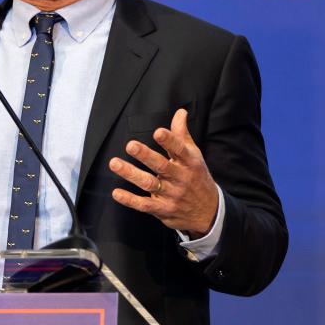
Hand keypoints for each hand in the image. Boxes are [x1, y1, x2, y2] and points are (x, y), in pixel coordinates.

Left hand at [108, 108, 217, 236]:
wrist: (209, 212)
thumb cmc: (196, 177)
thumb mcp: (194, 156)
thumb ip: (182, 135)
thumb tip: (180, 112)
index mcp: (189, 162)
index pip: (180, 150)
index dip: (169, 141)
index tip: (158, 132)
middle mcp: (181, 178)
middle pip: (162, 166)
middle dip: (146, 156)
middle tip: (130, 145)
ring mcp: (171, 195)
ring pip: (149, 184)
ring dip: (131, 174)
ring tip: (114, 163)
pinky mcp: (163, 209)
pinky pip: (145, 205)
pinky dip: (130, 200)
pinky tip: (116, 193)